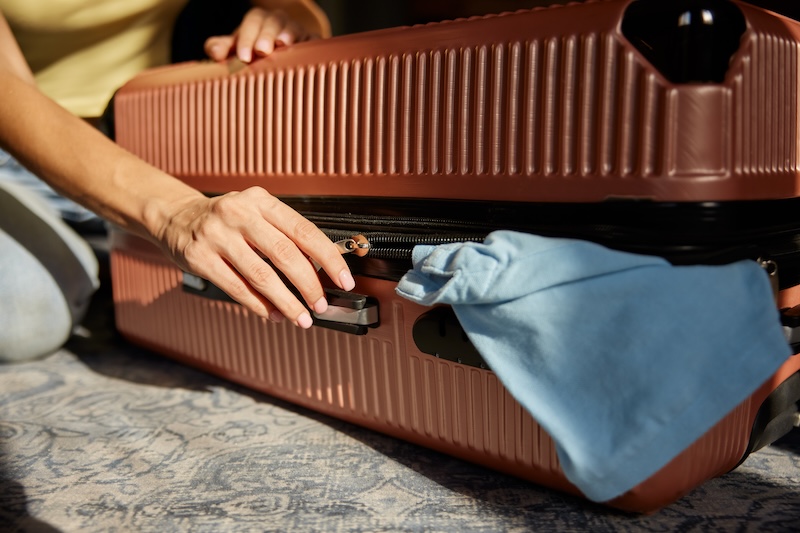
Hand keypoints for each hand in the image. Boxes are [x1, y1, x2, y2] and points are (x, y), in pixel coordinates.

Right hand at [157, 187, 354, 327]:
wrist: (175, 217)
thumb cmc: (226, 219)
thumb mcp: (257, 213)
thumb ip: (285, 234)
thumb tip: (324, 266)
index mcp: (261, 201)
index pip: (304, 231)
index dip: (329, 258)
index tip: (344, 279)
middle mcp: (239, 214)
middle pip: (285, 254)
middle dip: (309, 285)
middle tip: (321, 304)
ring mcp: (217, 236)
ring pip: (261, 276)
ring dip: (286, 302)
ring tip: (301, 317)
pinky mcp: (200, 258)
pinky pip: (237, 288)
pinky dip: (259, 306)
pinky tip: (274, 315)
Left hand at [204, 7, 317, 62]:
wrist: (280, 53)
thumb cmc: (252, 51)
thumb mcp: (235, 48)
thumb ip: (221, 48)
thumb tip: (215, 52)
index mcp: (258, 20)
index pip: (252, 22)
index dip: (247, 37)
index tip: (243, 57)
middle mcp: (278, 22)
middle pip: (273, 22)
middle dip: (267, 35)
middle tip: (262, 51)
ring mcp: (297, 31)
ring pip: (294, 28)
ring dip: (288, 35)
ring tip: (284, 45)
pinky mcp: (312, 42)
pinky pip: (313, 40)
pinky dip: (310, 44)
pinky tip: (304, 53)